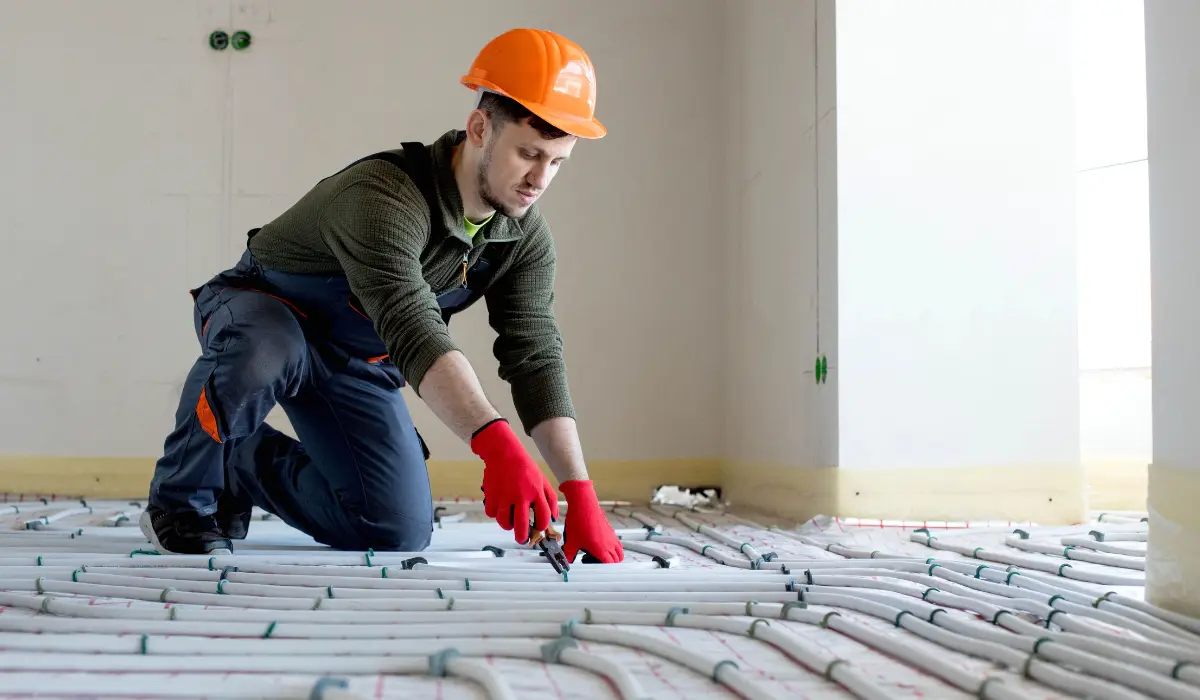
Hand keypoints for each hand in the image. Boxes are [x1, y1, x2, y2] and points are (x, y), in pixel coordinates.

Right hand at [470, 418, 558, 543]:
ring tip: (510, 523)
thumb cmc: (525, 467)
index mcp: (536, 492)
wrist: (504, 453)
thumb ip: (550, 499)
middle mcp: (521, 496)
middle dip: (523, 537)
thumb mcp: (542, 480)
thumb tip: (554, 518)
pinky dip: (495, 513)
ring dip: (508, 526)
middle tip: (522, 539)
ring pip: (505, 523)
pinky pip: (492, 514)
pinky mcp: (492, 495)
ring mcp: (505, 496)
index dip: (542, 526)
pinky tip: (500, 508)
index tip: (539, 527)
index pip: (543, 518)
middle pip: (522, 526)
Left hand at [559, 480, 623, 562]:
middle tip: (592, 558)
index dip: (602, 567)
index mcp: (602, 550)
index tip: (591, 564)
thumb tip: (567, 562)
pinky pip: (617, 542)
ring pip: (619, 551)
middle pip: (617, 559)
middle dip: (608, 563)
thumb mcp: (571, 542)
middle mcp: (610, 544)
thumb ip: (569, 554)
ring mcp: (611, 536)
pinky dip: (613, 546)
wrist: (583, 505)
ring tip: (598, 552)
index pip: (610, 565)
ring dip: (613, 555)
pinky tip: (600, 543)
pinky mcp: (610, 529)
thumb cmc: (579, 523)